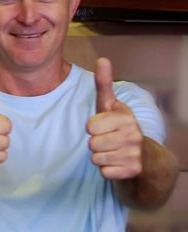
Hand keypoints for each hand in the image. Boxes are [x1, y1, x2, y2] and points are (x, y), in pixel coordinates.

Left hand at [87, 57, 142, 179]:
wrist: (143, 157)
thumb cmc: (118, 127)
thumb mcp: (109, 106)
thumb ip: (104, 84)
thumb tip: (102, 59)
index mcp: (126, 117)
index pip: (90, 126)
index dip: (92, 128)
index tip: (103, 126)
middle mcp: (134, 134)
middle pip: (91, 144)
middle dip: (95, 144)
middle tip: (107, 141)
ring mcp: (135, 153)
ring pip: (96, 158)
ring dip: (99, 157)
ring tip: (112, 151)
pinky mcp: (133, 170)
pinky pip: (103, 172)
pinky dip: (106, 170)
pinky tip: (117, 163)